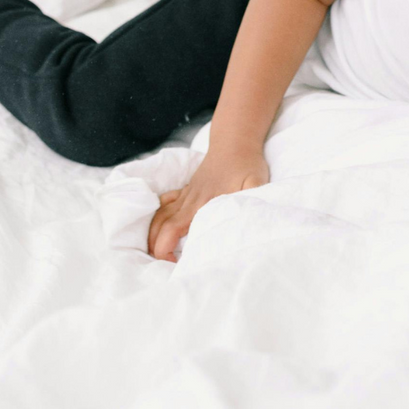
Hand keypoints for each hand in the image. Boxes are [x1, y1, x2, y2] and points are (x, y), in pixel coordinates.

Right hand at [147, 147, 268, 260]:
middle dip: (155, 248)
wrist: (236, 141)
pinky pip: (164, 204)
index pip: (173, 230)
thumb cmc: (247, 164)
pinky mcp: (187, 190)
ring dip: (152, 235)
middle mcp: (189, 200)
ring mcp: (186, 194)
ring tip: (156, 254)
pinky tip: (156, 230)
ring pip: (159, 216)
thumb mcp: (255, 181)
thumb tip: (249, 219)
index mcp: (202, 204)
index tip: (174, 265)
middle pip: (160, 226)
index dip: (166, 249)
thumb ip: (253, 198)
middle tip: (163, 266)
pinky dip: (156, 217)